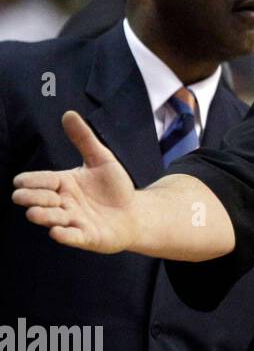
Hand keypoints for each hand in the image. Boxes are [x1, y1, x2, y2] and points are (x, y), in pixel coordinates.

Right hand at [11, 110, 139, 253]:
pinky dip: (64, 235)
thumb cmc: (115, 187)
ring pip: (52, 219)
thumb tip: (68, 113)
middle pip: (39, 200)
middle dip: (32, 198)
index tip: (21, 181)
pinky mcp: (86, 236)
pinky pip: (72, 237)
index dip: (30, 181)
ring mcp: (73, 220)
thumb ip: (84, 139)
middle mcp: (63, 203)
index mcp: (62, 183)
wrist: (135, 212)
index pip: (40, 180)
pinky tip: (57, 232)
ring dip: (43, 216)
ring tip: (35, 213)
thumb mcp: (101, 159)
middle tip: (23, 196)